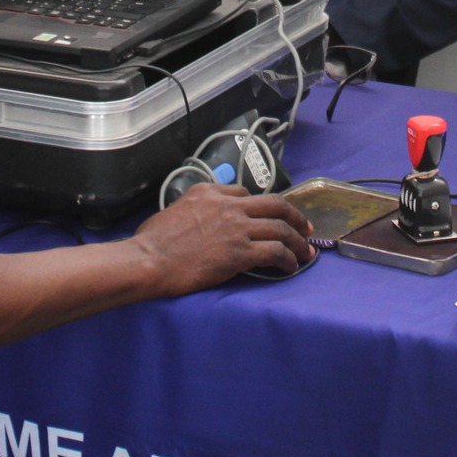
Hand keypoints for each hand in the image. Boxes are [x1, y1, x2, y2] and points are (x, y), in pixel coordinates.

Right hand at [127, 184, 313, 292]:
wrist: (150, 260)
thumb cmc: (154, 240)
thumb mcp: (177, 207)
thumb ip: (196, 206)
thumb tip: (204, 216)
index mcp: (210, 191)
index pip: (246, 192)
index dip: (262, 206)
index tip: (270, 216)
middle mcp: (228, 205)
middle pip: (275, 204)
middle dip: (295, 215)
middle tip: (305, 227)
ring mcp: (237, 228)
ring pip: (280, 228)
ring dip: (298, 241)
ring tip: (306, 251)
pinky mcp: (241, 252)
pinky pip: (275, 252)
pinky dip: (288, 258)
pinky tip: (291, 266)